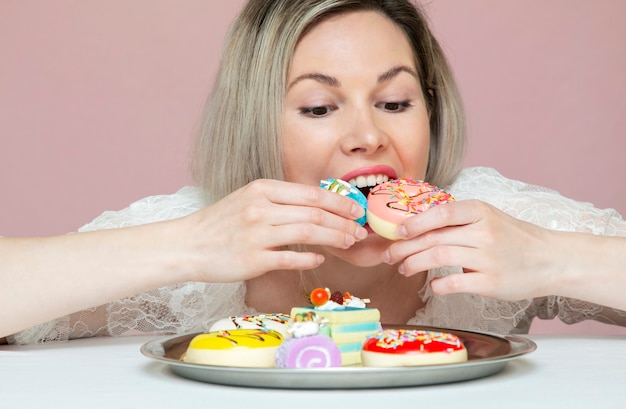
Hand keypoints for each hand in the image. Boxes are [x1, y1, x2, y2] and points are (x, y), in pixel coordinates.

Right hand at [175, 179, 366, 282]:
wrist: (187, 245)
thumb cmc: (219, 223)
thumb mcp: (248, 200)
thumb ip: (280, 201)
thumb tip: (317, 208)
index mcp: (262, 190)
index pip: (312, 194)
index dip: (339, 202)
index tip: (356, 210)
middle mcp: (261, 209)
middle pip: (315, 214)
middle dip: (343, 223)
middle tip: (358, 231)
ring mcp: (257, 235)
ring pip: (309, 234)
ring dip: (334, 239)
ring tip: (348, 243)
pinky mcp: (253, 260)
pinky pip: (291, 259)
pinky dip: (310, 258)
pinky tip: (321, 258)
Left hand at [381, 199, 556, 300]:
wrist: (551, 260)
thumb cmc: (514, 238)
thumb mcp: (488, 219)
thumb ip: (457, 222)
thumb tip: (416, 228)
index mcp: (480, 212)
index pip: (440, 213)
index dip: (414, 222)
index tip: (396, 231)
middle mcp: (483, 233)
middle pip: (433, 238)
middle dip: (404, 248)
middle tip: (389, 255)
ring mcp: (488, 258)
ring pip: (439, 258)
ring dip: (414, 264)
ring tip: (402, 268)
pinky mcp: (491, 282)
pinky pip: (455, 283)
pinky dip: (438, 285)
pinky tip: (432, 285)